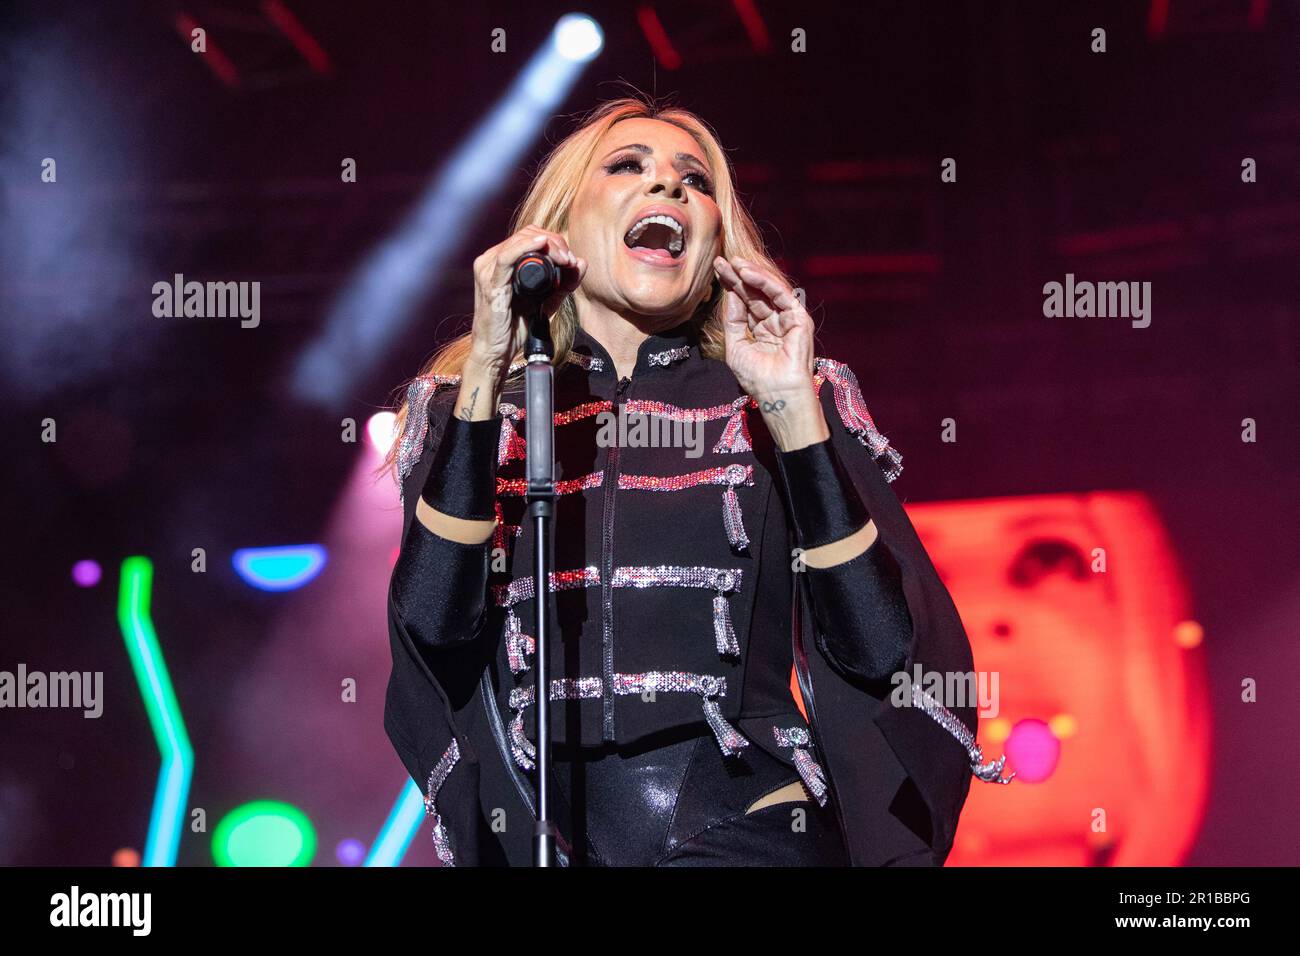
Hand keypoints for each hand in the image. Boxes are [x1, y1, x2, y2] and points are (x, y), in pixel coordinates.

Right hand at [468, 225, 585, 380]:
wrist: (496, 352)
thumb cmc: (516, 327)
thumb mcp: (545, 302)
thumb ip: (563, 284)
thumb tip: (581, 263)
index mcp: (502, 261)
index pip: (530, 236)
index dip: (554, 241)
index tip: (571, 258)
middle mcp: (492, 260)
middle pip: (527, 234)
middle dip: (554, 242)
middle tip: (570, 259)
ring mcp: (488, 269)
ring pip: (519, 241)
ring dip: (547, 245)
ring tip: (564, 259)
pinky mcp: (490, 282)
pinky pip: (507, 257)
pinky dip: (526, 247)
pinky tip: (542, 244)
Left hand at [714, 255, 828, 449]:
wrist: (777, 395)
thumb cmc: (757, 378)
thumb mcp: (736, 346)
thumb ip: (734, 320)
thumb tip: (731, 293)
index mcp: (760, 330)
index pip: (745, 302)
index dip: (731, 286)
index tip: (716, 270)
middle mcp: (774, 322)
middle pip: (754, 294)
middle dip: (737, 277)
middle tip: (720, 261)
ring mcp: (788, 320)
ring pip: (767, 292)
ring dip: (750, 275)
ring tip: (733, 263)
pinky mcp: (799, 319)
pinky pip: (781, 295)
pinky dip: (764, 282)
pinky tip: (747, 274)